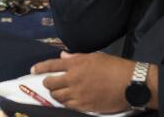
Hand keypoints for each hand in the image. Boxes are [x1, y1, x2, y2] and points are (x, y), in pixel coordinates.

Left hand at [32, 52, 146, 112]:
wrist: (130, 84)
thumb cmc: (114, 67)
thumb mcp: (94, 56)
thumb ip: (76, 57)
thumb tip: (63, 57)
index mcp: (76, 64)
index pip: (51, 65)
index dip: (40, 67)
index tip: (33, 70)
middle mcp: (74, 79)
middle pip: (51, 84)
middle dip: (48, 84)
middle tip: (49, 84)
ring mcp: (79, 94)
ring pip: (58, 97)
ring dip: (55, 95)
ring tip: (58, 93)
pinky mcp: (85, 106)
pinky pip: (69, 106)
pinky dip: (66, 103)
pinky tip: (68, 101)